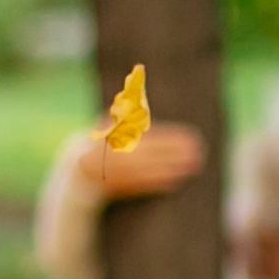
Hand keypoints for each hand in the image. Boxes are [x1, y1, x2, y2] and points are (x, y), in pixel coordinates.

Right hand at [78, 123, 205, 200]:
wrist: (80, 171)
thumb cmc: (102, 143)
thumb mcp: (109, 123)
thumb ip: (126, 111)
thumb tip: (138, 92)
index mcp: (117, 135)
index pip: (151, 135)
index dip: (172, 137)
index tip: (190, 137)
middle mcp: (119, 152)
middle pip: (154, 152)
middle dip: (177, 152)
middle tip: (198, 150)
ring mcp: (120, 170)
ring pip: (151, 169)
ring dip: (174, 168)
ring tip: (194, 166)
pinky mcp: (120, 186)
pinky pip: (143, 185)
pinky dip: (160, 184)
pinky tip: (177, 182)